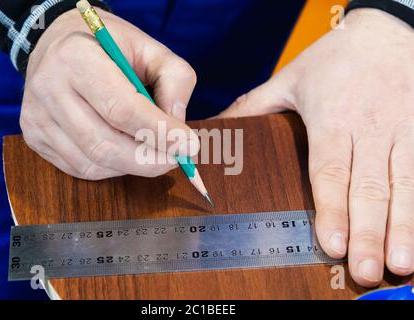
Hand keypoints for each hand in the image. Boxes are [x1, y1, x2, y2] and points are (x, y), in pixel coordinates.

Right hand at [21, 8, 198, 179]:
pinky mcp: (34, 137)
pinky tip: (125, 153)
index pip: (122, 109)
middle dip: (149, 160)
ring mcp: (37, 117)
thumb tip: (178, 129)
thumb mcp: (152, 49)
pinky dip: (111, 169)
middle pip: (105, 144)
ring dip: (132, 167)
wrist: (59, 43)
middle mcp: (49, 89)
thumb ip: (175, 82)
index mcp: (77, 58)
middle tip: (176, 159)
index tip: (189, 145)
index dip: (160, 133)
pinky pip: (80, 168)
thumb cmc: (110, 47)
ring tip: (153, 154)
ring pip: (93, 163)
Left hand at [219, 9, 413, 286]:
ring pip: (404, 186)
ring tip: (401, 264)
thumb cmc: (336, 58)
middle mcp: (371, 130)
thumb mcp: (290, 78)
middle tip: (367, 271)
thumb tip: (215, 127)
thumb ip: (253, 105)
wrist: (390, 29)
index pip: (330, 171)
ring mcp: (404, 132)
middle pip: (369, 188)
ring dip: (403, 228)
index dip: (332, 209)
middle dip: (369, 232)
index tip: (332, 243)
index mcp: (333, 119)